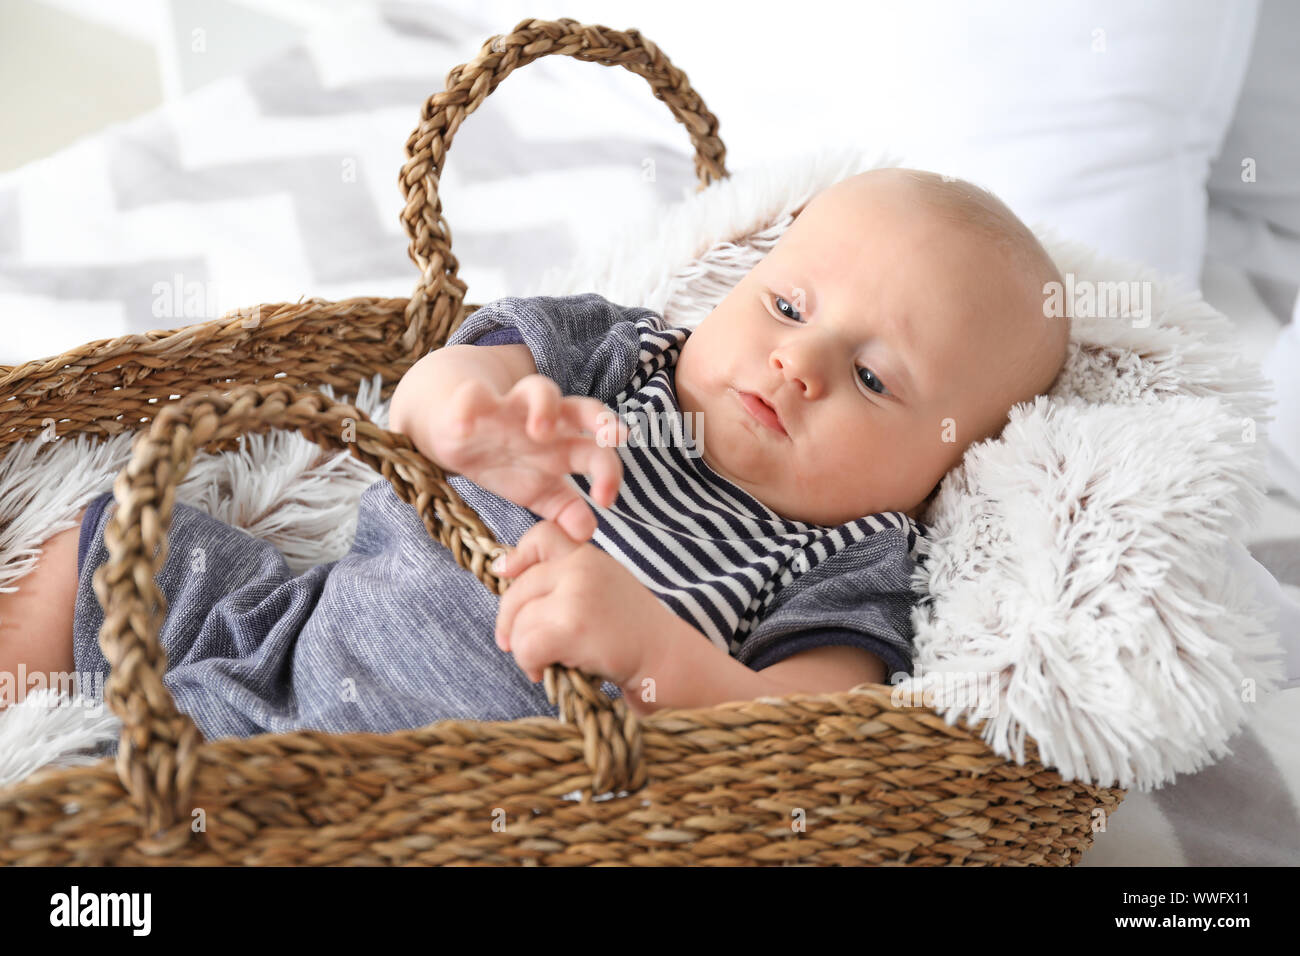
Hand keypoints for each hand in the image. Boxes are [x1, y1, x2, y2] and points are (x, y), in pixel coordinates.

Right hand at [427, 373, 628, 541]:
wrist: (461, 436)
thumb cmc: (508, 462)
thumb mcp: (538, 491)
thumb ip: (564, 509)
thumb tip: (585, 532)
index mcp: (565, 443)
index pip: (598, 450)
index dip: (609, 473)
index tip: (605, 501)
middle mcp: (547, 419)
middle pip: (582, 408)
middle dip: (600, 417)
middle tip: (613, 436)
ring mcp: (513, 406)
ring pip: (539, 389)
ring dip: (545, 407)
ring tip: (541, 431)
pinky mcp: (475, 401)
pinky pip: (475, 395)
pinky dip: (470, 408)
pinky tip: (465, 428)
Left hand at [492, 519, 665, 687]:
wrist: (665, 658)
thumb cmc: (631, 631)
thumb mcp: (603, 586)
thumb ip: (567, 577)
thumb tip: (506, 575)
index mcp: (588, 555)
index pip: (541, 535)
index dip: (518, 556)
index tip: (506, 576)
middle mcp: (582, 567)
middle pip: (518, 589)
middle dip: (510, 622)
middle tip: (515, 645)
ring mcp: (576, 595)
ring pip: (519, 623)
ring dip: (523, 650)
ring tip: (545, 661)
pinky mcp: (572, 627)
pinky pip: (526, 646)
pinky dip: (529, 664)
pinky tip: (545, 672)